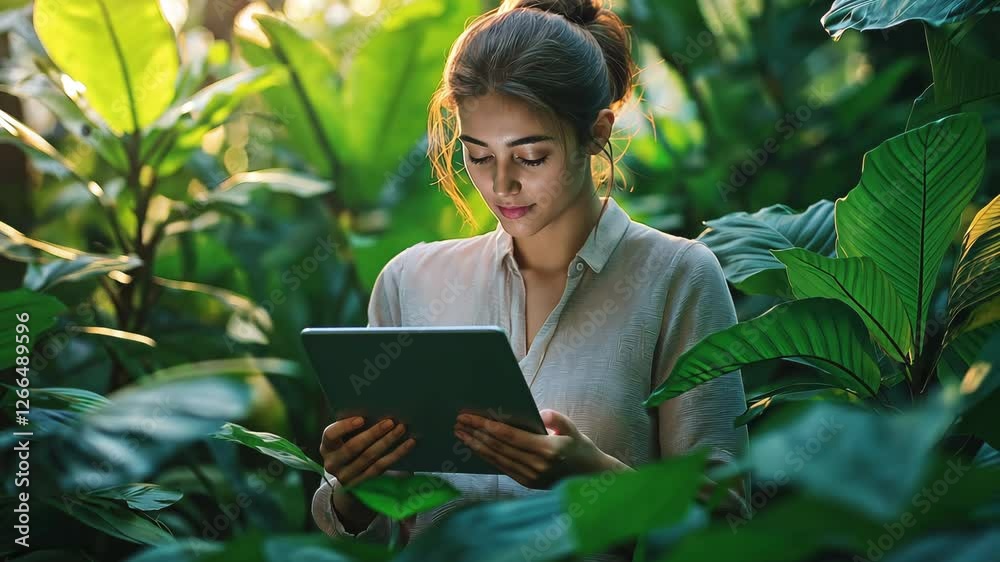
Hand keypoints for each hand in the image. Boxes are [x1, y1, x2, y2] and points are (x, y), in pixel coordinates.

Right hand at [320, 416, 415, 486]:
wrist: (350, 477)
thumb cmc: (349, 446)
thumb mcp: (345, 438)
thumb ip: (353, 427)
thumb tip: (376, 406)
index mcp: (326, 446)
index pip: (330, 435)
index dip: (345, 426)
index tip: (361, 419)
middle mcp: (332, 463)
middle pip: (353, 447)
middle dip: (373, 433)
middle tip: (390, 421)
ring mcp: (346, 476)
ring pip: (369, 457)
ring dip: (387, 442)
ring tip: (401, 429)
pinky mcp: (362, 485)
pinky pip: (381, 467)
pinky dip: (396, 454)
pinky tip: (408, 443)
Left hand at [454, 409, 612, 488]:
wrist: (591, 475)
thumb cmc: (580, 447)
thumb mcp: (571, 427)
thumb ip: (555, 418)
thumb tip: (537, 413)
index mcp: (548, 450)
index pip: (510, 436)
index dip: (488, 426)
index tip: (470, 417)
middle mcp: (537, 466)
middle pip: (499, 447)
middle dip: (476, 433)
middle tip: (459, 422)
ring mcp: (532, 477)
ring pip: (497, 459)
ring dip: (476, 446)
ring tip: (461, 434)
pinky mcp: (528, 483)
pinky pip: (503, 467)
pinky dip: (487, 457)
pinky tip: (476, 447)